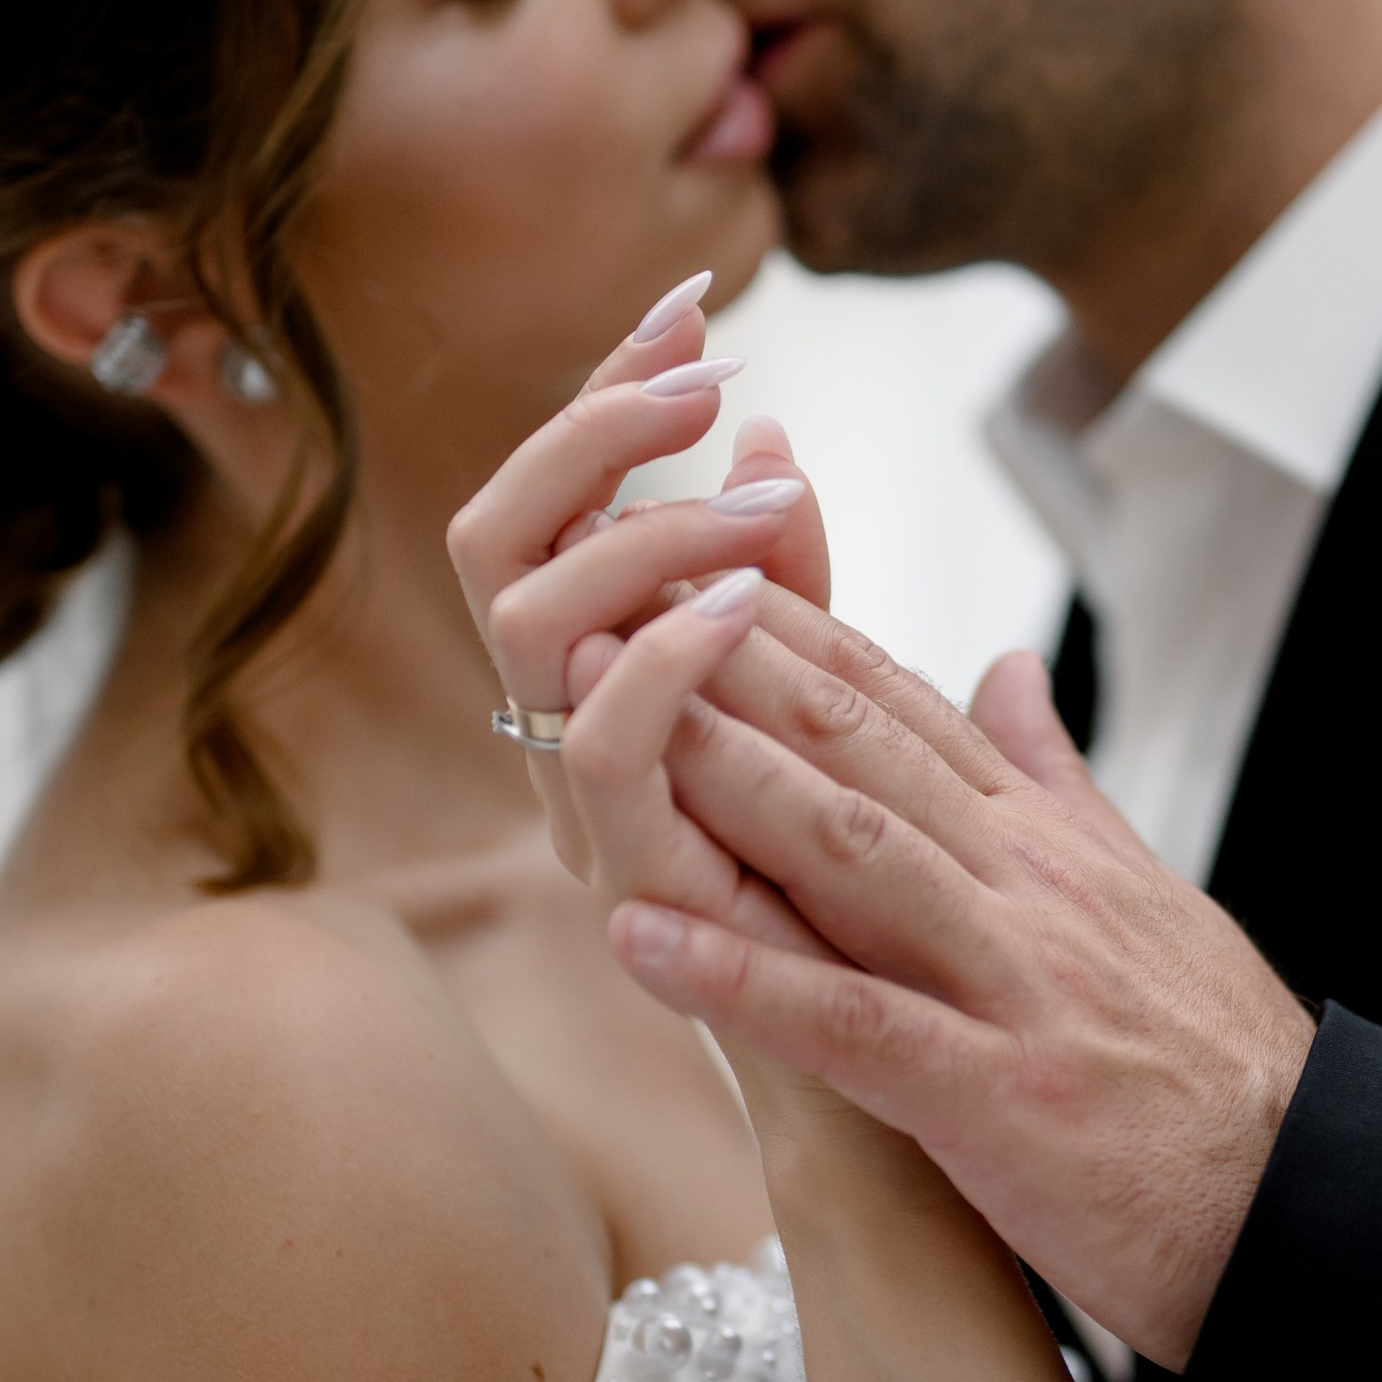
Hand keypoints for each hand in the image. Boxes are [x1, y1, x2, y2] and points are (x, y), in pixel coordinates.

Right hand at [446, 283, 827, 886]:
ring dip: (634, 535)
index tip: (690, 304)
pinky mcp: (630, 883)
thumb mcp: (827, 694)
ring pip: (526, 621)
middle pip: (493, 537)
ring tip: (749, 507)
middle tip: (700, 380)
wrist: (887, 1077)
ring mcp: (581, 805)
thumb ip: (787, 572)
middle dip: (589, 434)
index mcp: (597, 673)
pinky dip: (660, 660)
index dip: (606, 395)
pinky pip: (596, 747)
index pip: (556, 503)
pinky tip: (742, 608)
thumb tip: (770, 432)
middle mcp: (561, 729)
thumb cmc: (855, 890)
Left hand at [488, 540, 1312, 1367]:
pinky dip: (742, 981)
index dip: (788, 627)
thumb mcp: (1141, 895)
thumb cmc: (1216, 1068)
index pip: (904, 704)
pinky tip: (641, 937)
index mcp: (1051, 846)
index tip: (687, 560)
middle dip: (725, 668)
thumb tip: (1004, 672)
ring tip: (609, 722)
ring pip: (851, 854)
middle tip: (605, 598)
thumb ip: (1057, 783)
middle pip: (862, 749)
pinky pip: (853, 1026)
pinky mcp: (1000, 1098)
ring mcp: (1016, 986)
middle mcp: (1030, 890)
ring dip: (720, 782)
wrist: (1317, 1204)